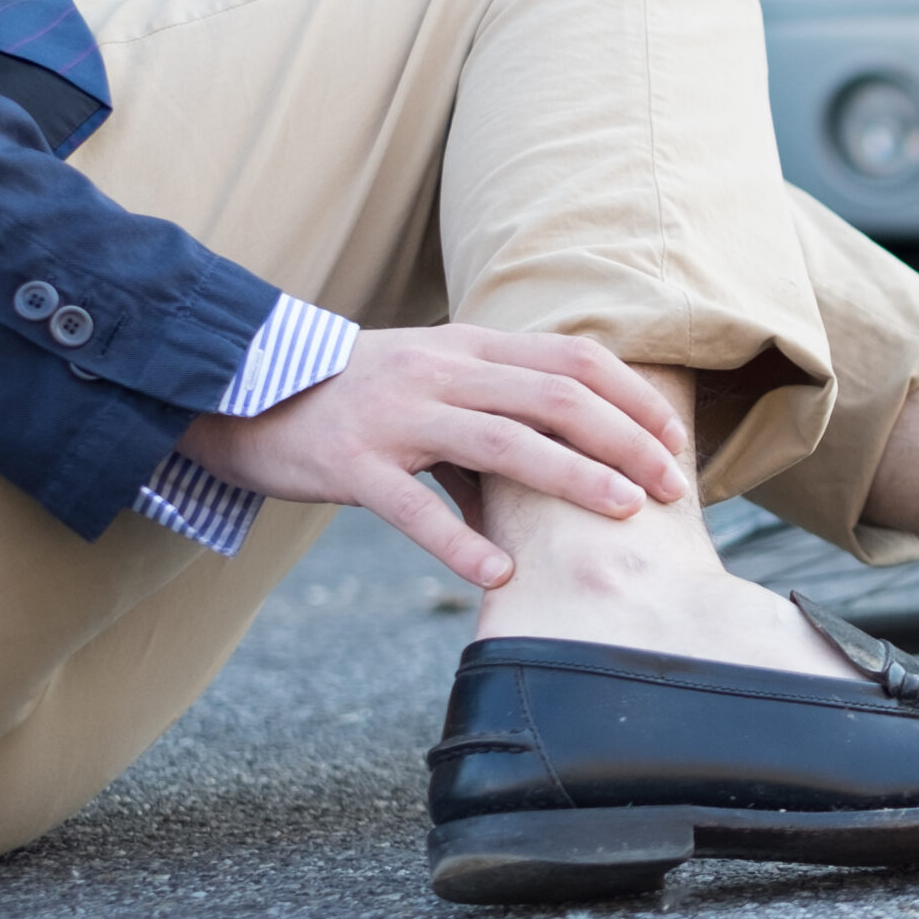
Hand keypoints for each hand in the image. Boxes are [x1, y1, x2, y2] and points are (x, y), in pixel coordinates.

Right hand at [176, 325, 690, 587]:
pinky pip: (414, 507)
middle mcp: (442, 372)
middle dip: (625, 440)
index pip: (574, 360)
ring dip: (571, 478)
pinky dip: (460, 543)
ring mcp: (396, 416)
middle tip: (668, 486)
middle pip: (556, 398)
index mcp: (470, 346)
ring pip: (502, 442)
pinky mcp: (351, 464)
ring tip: (621, 512)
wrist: (243, 389)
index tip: (674, 438)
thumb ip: (500, 405)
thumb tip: (574, 457)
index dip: (633, 396)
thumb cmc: (357, 393)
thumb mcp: (436, 377)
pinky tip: (501, 572)